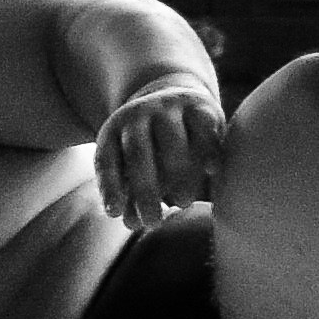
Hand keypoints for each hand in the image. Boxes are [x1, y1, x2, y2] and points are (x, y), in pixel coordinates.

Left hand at [93, 78, 225, 233]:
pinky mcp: (199, 105)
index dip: (109, 187)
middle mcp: (137, 116)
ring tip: (183, 202)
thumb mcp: (132, 163)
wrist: (174, 96)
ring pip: (172, 140)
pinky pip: (204, 126)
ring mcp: (168, 107)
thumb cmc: (150, 145)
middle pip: (137, 153)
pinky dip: (209, 148)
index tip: (114, 213)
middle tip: (153, 222)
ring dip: (178, 174)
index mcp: (113, 131)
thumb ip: (130, 193)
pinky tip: (212, 171)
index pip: (106, 160)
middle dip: (145, 190)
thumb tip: (131, 222)